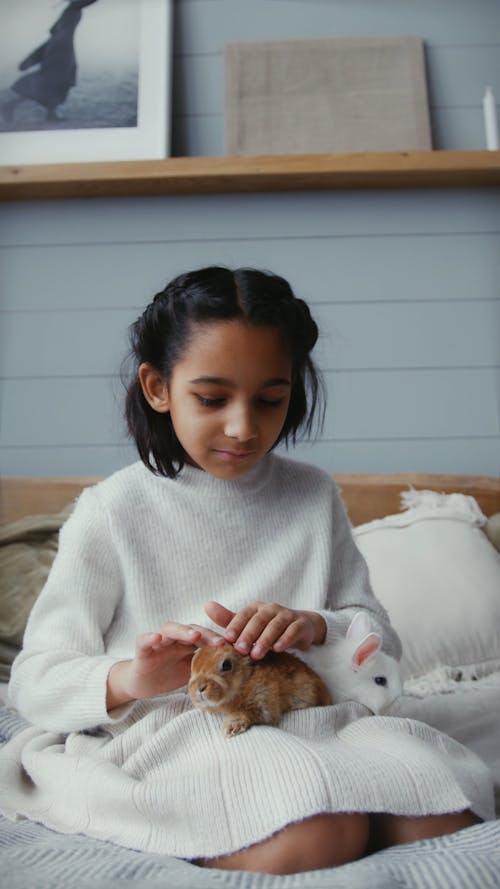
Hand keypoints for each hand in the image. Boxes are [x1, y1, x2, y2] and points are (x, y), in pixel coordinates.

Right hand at [106, 622, 223, 709]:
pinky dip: (150, 637)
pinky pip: (144, 640)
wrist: (143, 685)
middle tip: (220, 642)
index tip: (233, 646)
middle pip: (191, 629)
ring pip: (170, 629)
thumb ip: (207, 668)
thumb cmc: (170, 674)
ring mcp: (158, 642)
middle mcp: (175, 638)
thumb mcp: (192, 673)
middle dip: (206, 634)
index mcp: (188, 643)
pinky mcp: (142, 650)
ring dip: (183, 631)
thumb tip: (234, 674)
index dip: (218, 640)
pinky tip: (157, 637)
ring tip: (194, 635)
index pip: (205, 636)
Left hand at [205, 600, 325, 659]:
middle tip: (240, 650)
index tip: (226, 639)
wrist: (300, 627)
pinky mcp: (300, 624)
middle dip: (248, 635)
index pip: (244, 615)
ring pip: (275, 626)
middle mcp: (271, 608)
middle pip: (258, 620)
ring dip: (265, 640)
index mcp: (256, 608)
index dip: (235, 626)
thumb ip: (228, 619)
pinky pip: (292, 630)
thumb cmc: (268, 627)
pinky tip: (278, 649)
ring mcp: (287, 615)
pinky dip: (285, 639)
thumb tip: (206, 605)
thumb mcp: (249, 624)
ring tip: (256, 655)